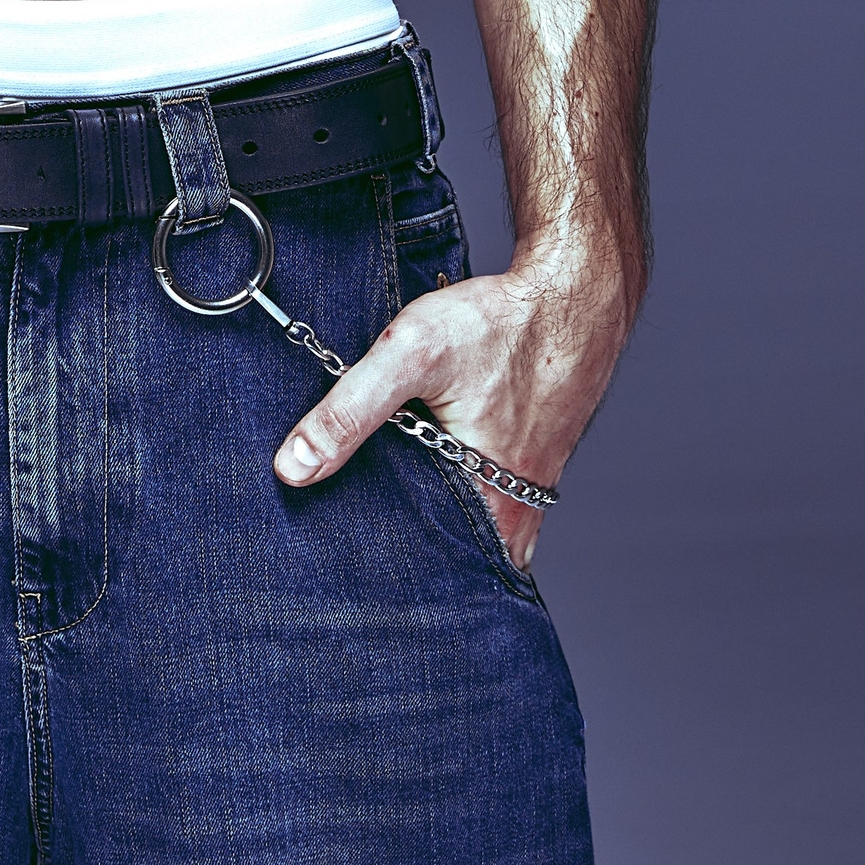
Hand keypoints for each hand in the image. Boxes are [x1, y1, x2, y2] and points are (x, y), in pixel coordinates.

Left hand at [270, 255, 629, 569]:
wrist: (572, 292)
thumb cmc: (500, 323)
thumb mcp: (412, 354)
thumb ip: (351, 409)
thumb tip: (293, 468)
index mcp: (490, 505)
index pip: (431, 571)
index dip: (385, 572)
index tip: (345, 571)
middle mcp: (517, 511)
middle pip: (452, 556)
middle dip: (408, 555)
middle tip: (357, 552)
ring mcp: (530, 490)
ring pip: (474, 530)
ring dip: (437, 524)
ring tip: (388, 512)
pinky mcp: (534, 463)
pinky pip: (492, 499)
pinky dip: (462, 494)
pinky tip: (433, 471)